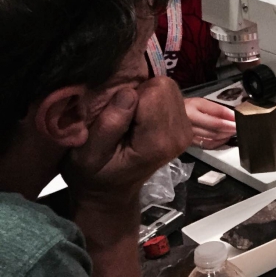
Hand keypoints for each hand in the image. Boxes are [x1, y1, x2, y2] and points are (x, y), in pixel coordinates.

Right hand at [65, 77, 191, 205]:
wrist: (112, 190)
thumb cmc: (96, 173)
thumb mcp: (88, 154)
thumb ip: (109, 124)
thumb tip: (128, 93)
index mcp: (158, 142)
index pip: (154, 93)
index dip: (130, 96)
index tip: (115, 114)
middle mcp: (179, 135)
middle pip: (165, 87)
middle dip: (140, 94)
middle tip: (123, 116)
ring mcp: (186, 130)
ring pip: (169, 88)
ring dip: (146, 96)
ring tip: (131, 118)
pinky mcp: (185, 125)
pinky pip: (171, 96)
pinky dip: (153, 101)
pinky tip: (141, 118)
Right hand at [185, 97, 235, 148]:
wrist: (167, 115)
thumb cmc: (187, 107)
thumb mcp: (200, 103)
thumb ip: (216, 109)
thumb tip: (233, 115)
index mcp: (193, 107)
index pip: (216, 112)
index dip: (230, 116)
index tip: (240, 118)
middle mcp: (189, 120)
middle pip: (215, 126)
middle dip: (230, 127)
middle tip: (239, 127)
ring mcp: (188, 133)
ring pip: (212, 136)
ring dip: (225, 135)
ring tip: (233, 132)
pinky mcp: (188, 142)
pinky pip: (206, 144)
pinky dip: (218, 142)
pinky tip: (224, 139)